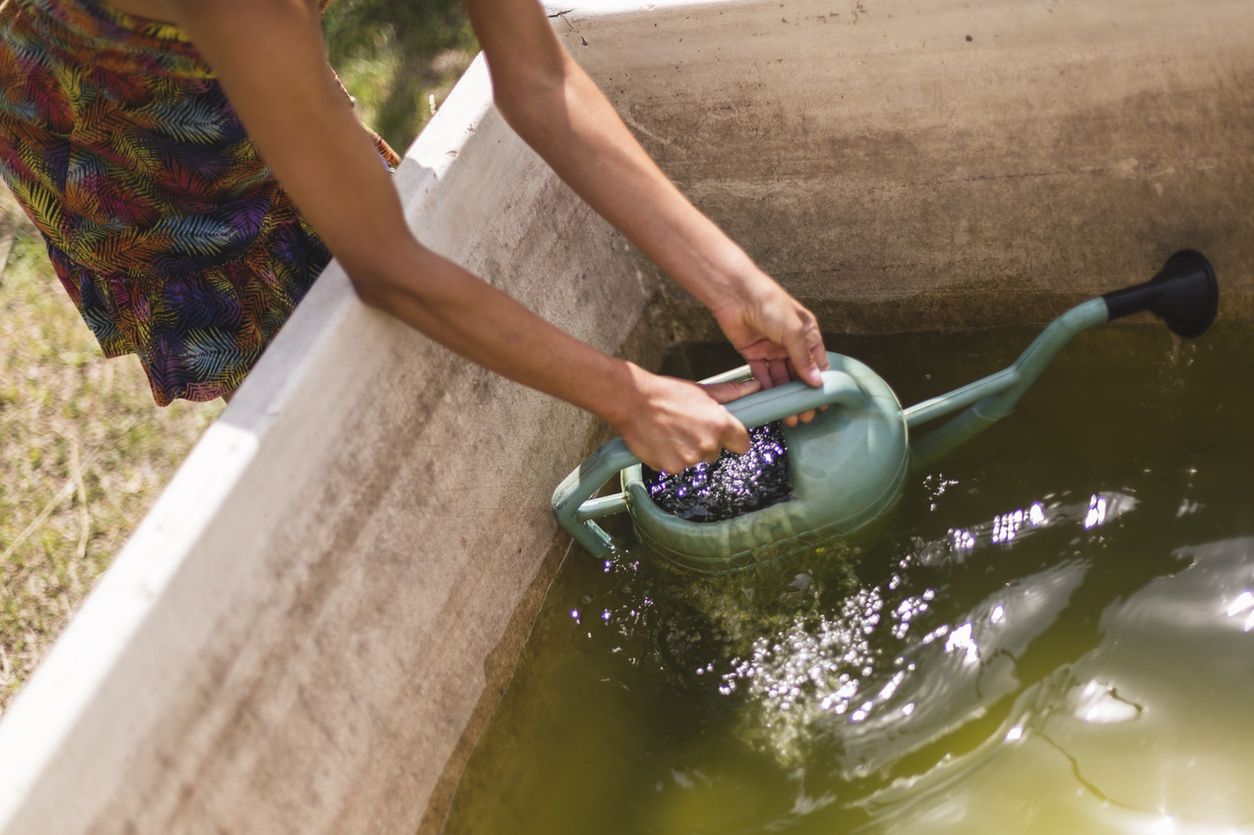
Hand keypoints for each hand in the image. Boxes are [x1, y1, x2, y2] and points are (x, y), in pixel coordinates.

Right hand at [607, 369, 760, 472]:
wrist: (633, 401)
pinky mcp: (670, 468)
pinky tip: (661, 440)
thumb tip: (753, 387)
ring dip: (685, 450)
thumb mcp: (702, 390)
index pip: (743, 444)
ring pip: (695, 460)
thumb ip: (730, 394)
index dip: (734, 440)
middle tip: (686, 426)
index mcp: (720, 425)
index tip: (727, 437)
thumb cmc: (666, 393)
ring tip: (670, 431)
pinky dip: (669, 457)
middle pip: (715, 453)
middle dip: (705, 443)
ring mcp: (689, 459)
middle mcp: (708, 445)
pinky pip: (675, 466)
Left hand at [710, 270, 828, 424]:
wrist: (736, 295)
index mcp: (807, 333)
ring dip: (785, 395)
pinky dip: (767, 387)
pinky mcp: (753, 353)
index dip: (820, 382)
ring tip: (789, 415)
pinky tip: (771, 402)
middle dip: (802, 394)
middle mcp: (791, 342)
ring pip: (781, 377)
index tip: (821, 402)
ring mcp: (772, 349)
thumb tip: (816, 381)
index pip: (818, 362)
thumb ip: (803, 357)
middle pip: (799, 373)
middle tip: (804, 415)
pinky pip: (762, 374)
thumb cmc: (770, 303)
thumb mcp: (793, 330)